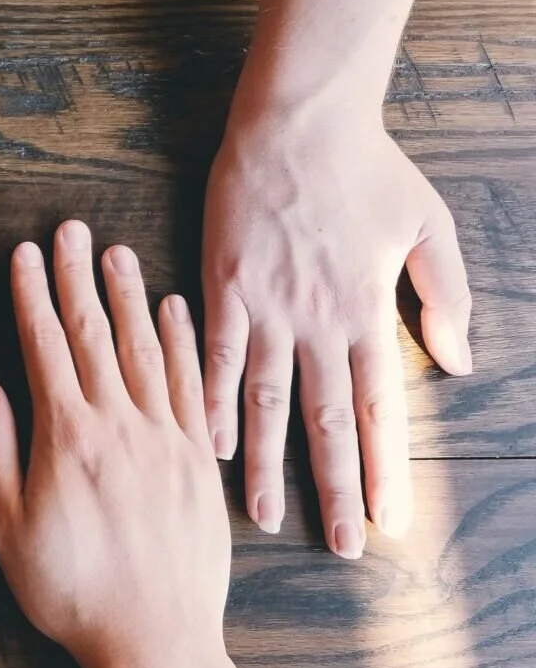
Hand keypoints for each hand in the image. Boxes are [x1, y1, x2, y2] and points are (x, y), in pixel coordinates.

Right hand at [0, 221, 228, 667]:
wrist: (156, 641)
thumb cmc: (71, 592)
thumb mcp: (7, 527)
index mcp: (67, 436)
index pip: (46, 347)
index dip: (33, 296)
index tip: (26, 254)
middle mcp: (120, 424)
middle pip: (96, 334)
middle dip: (79, 278)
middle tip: (72, 230)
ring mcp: (166, 439)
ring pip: (146, 349)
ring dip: (129, 297)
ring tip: (117, 253)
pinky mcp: (199, 462)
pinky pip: (193, 385)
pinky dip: (183, 342)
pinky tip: (175, 311)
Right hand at [202, 99, 471, 555]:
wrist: (297, 121)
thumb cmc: (366, 168)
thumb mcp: (429, 225)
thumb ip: (445, 296)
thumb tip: (459, 363)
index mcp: (367, 312)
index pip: (379, 407)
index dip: (385, 469)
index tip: (390, 522)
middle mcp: (318, 321)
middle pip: (325, 420)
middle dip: (334, 488)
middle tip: (339, 546)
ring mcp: (266, 307)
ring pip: (267, 400)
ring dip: (265, 463)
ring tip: (262, 517)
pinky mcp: (224, 287)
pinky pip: (215, 356)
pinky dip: (212, 402)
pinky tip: (208, 444)